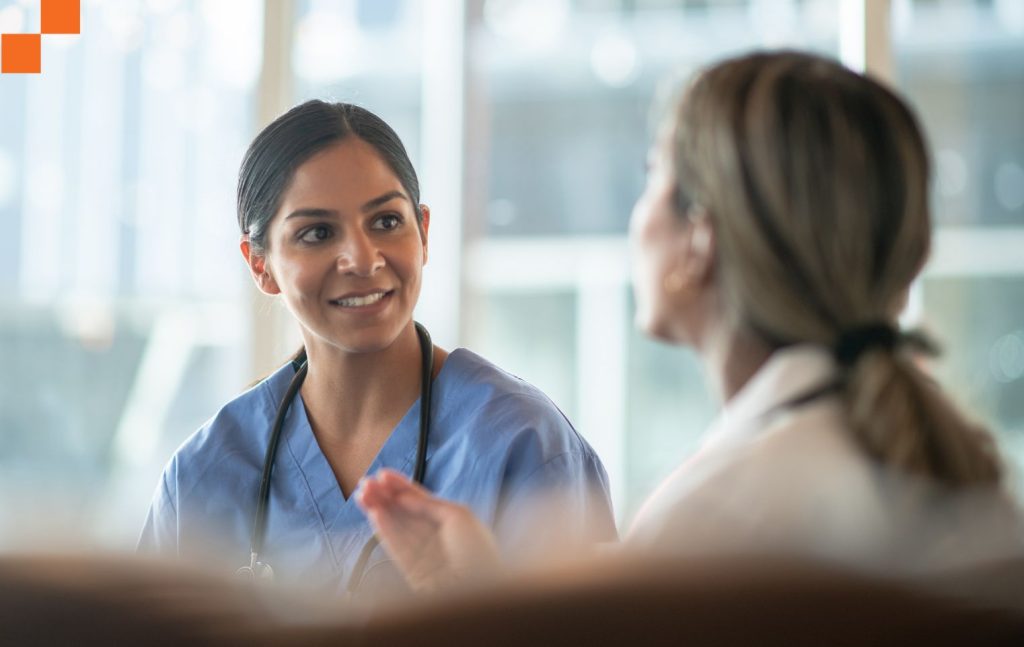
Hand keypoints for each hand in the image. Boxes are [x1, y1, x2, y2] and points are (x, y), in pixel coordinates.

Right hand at [355, 469, 500, 592]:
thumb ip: (428, 504)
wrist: (479, 591)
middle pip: (405, 512)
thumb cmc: (478, 552)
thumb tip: (404, 497)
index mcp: (452, 522)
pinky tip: (373, 514)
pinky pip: (395, 546)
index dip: (402, 487)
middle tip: (365, 483)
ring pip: (396, 527)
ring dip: (378, 510)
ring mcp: (424, 554)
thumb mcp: (458, 515)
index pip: (421, 500)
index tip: (383, 474)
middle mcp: (437, 537)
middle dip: (385, 497)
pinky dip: (384, 529)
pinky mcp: (412, 571)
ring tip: (363, 495)